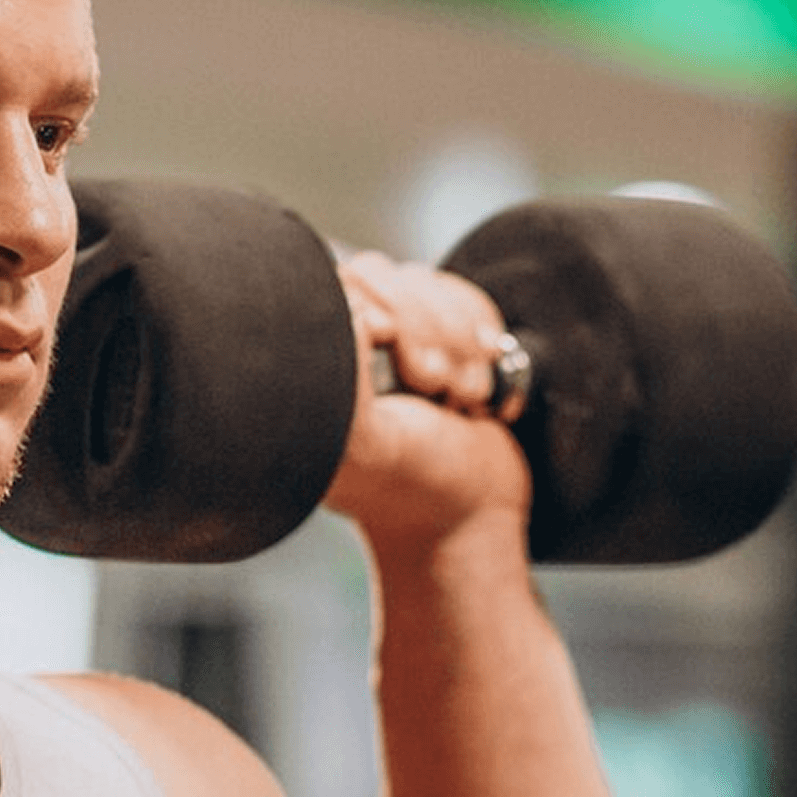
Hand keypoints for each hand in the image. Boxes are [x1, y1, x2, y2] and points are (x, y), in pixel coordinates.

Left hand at [324, 251, 531, 546]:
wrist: (471, 521)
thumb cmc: (413, 489)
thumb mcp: (363, 440)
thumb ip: (341, 376)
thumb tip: (349, 307)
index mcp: (315, 360)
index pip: (344, 281)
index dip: (383, 311)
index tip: (397, 358)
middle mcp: (347, 342)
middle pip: (389, 275)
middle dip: (428, 335)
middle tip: (431, 389)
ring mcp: (396, 338)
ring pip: (432, 286)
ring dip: (460, 347)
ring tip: (457, 401)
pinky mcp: (442, 340)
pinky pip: (467, 298)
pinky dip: (482, 343)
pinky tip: (476, 392)